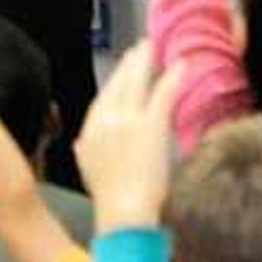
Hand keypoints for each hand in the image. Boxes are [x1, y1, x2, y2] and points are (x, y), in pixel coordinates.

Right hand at [72, 40, 172, 232]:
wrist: (124, 213)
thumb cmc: (111, 201)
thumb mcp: (88, 174)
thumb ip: (84, 154)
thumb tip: (80, 143)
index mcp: (90, 133)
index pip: (103, 101)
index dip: (114, 83)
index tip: (123, 70)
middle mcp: (106, 121)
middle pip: (118, 85)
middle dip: (129, 65)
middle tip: (139, 49)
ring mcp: (128, 120)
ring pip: (136, 82)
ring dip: (145, 62)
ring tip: (153, 48)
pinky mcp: (151, 124)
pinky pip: (163, 93)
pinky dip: (173, 77)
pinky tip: (182, 65)